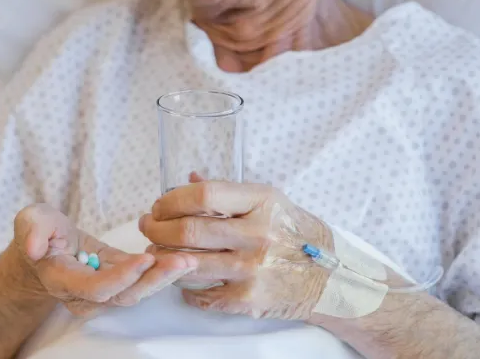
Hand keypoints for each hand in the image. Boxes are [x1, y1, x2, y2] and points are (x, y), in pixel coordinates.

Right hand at [12, 204, 197, 315]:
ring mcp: (105, 290)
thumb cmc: (38, 232)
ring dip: (165, 277)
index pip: (97, 288)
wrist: (45, 246)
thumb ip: (31, 231)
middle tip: (184, 260)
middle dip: (155, 280)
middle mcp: (86, 294)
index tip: (144, 259)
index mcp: (64, 280)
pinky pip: (142, 279)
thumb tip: (33, 248)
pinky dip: (162, 269)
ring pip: (138, 291)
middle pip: (125, 296)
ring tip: (189, 259)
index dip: (121, 278)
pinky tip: (181, 255)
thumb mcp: (30, 221)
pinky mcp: (119, 278)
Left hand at [139, 181, 332, 319]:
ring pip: (187, 263)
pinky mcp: (247, 299)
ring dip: (163, 256)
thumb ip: (228, 191)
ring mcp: (252, 270)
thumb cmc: (295, 234)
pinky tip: (183, 275)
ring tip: (157, 249)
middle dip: (157, 228)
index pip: (203, 195)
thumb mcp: (270, 201)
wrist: (330, 278)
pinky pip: (199, 293)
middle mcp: (258, 235)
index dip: (171, 200)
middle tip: (148, 226)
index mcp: (262, 202)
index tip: (159, 205)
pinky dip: (184, 284)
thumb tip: (189, 179)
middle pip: (188, 230)